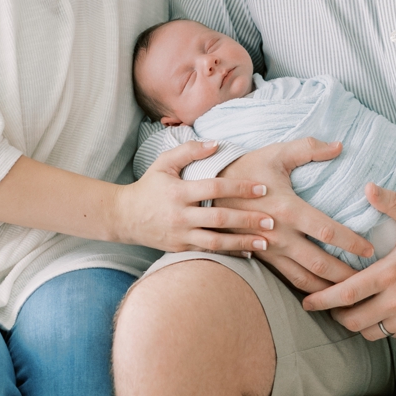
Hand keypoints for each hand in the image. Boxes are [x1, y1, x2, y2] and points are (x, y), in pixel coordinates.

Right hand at [110, 139, 278, 253]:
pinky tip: (249, 252)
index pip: (215, 188)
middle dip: (247, 220)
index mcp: (178, 192)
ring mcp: (180, 234)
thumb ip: (190, 150)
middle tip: (272, 220)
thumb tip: (217, 143)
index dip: (240, 188)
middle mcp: (180, 215)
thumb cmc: (149, 186)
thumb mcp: (164, 163)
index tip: (263, 189)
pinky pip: (208, 252)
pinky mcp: (179, 248)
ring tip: (266, 241)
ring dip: (242, 242)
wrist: (123, 217)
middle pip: (219, 219)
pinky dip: (229, 253)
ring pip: (215, 242)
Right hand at [214, 138, 373, 291]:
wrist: (205, 190)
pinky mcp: (259, 257)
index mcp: (287, 208)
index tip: (370, 250)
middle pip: (318, 263)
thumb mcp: (277, 153)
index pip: (327, 230)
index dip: (351, 242)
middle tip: (368, 281)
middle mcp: (279, 234)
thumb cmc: (245, 168)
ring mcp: (268, 249)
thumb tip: (340, 145)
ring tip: (348, 295)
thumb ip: (309, 148)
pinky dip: (305, 289)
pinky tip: (320, 296)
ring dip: (326, 289)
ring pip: (302, 278)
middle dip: (344, 275)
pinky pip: (285, 279)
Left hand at [301, 185, 395, 337]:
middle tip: (326, 306)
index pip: (347, 293)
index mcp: (392, 273)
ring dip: (355, 323)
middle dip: (334, 315)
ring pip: (368, 332)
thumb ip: (391, 202)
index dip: (323, 300)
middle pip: (352, 319)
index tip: (307, 301)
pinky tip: (376, 313)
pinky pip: (389, 335)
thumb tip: (367, 186)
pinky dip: (378, 327)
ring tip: (349, 310)